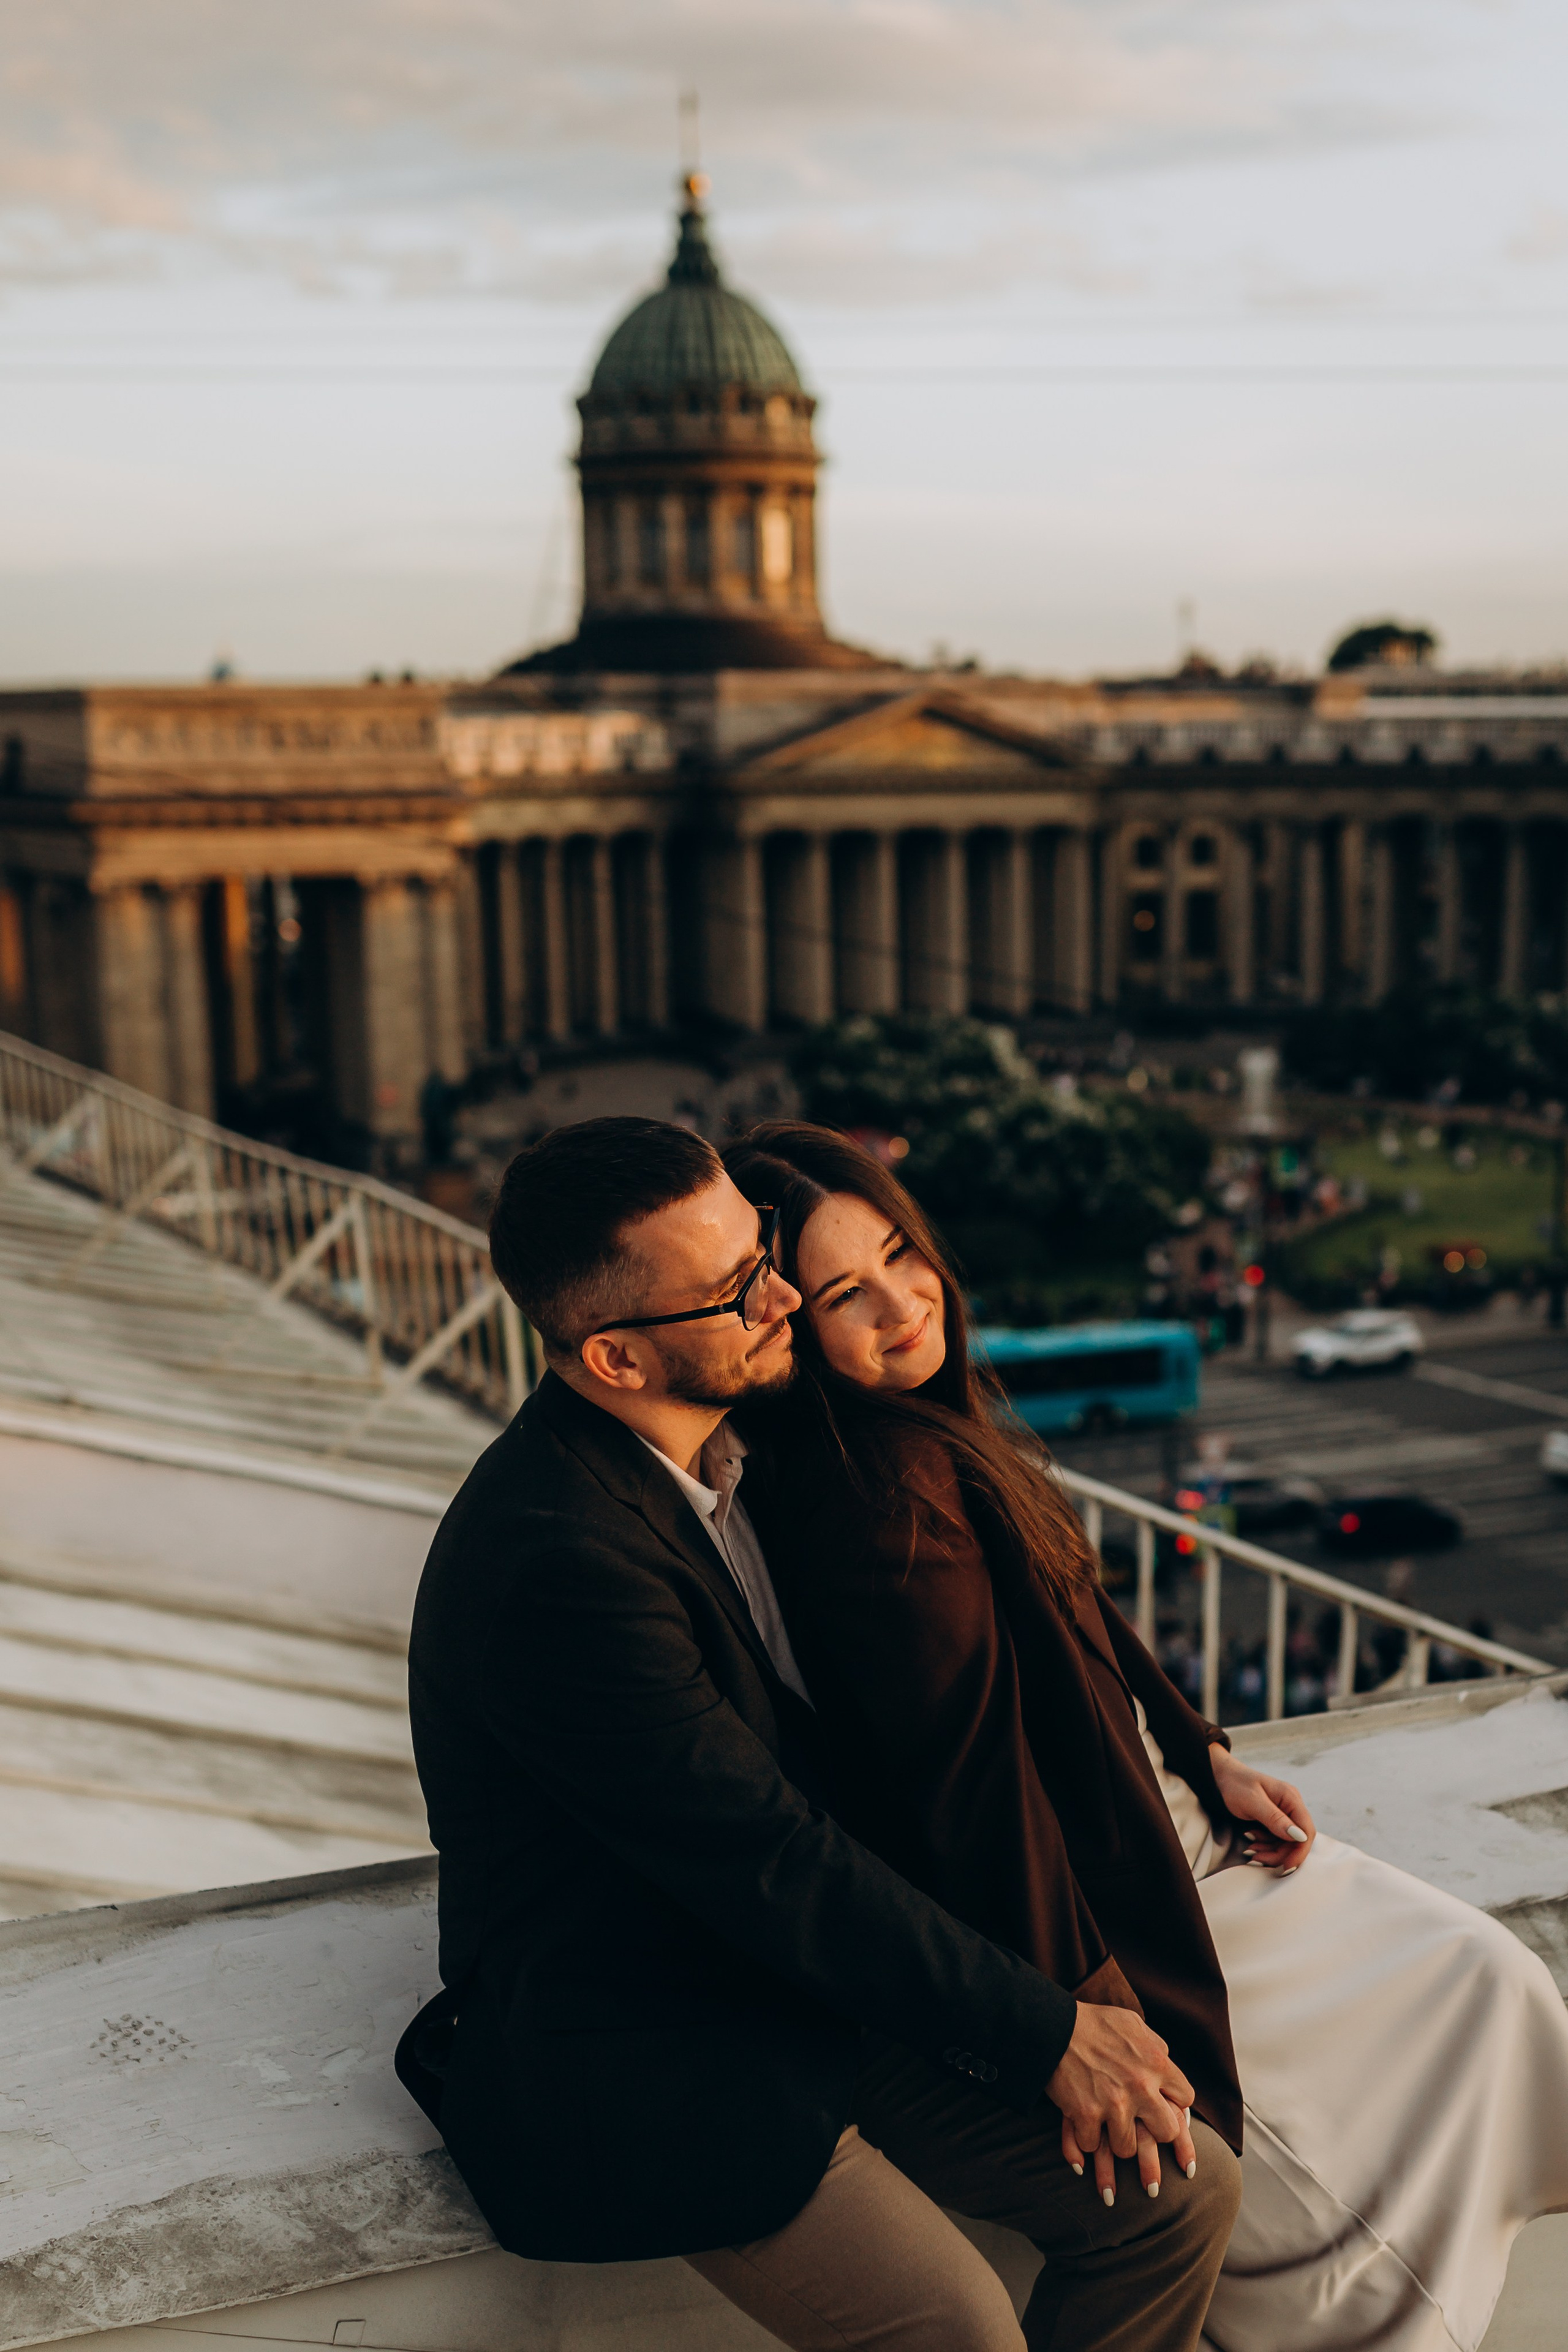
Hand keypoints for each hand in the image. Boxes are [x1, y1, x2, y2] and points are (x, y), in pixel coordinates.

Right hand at [1046, 2002, 1197, 2205]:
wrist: (1053, 2025)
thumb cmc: (1094, 2022)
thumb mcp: (1133, 2023)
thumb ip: (1155, 2044)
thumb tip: (1167, 2059)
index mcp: (1155, 2062)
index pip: (1185, 2097)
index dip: (1175, 2105)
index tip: (1162, 2106)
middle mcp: (1141, 2086)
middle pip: (1167, 2132)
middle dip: (1155, 2132)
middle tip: (1139, 2125)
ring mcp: (1114, 2103)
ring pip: (1129, 2148)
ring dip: (1117, 2140)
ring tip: (1107, 2128)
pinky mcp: (1086, 2114)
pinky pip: (1092, 2145)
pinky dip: (1085, 2139)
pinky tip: (1081, 2126)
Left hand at [1210, 1747, 1314, 1870]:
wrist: (1220, 1776)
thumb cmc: (1235, 1784)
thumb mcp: (1252, 1801)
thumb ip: (1275, 1818)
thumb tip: (1299, 1836)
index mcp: (1291, 1798)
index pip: (1306, 1830)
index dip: (1300, 1851)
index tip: (1287, 1868)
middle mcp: (1291, 1806)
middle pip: (1296, 1840)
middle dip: (1278, 1853)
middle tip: (1257, 1858)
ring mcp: (1283, 1814)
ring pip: (1285, 1843)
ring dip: (1269, 1851)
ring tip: (1250, 1850)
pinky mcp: (1273, 1820)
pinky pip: (1275, 1840)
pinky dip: (1264, 1846)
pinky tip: (1251, 1843)